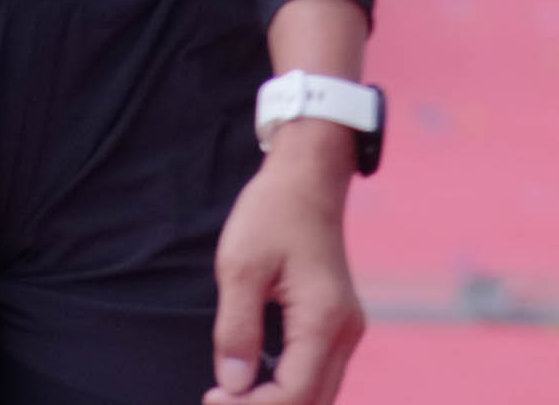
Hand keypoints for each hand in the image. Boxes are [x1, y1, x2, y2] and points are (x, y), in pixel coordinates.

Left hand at [207, 126, 366, 403]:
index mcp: (324, 319)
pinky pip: (318, 374)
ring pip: (320, 395)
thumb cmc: (272, 213)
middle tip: (217, 398)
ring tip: (232, 393)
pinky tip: (256, 379)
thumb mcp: (240, 266)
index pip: (293, 395)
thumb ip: (237, 329)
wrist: (307, 177)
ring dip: (279, 401)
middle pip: (312, 403)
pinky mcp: (339, 325)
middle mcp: (345, 332)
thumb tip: (233, 386)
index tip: (211, 397)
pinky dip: (290, 388)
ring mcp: (347, 329)